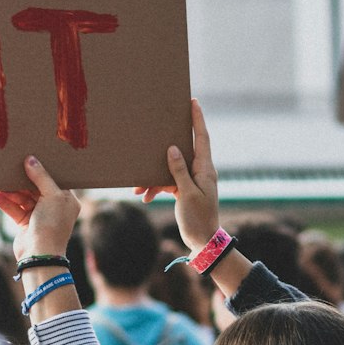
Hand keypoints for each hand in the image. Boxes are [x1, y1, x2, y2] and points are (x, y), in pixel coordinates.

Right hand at [0, 155, 79, 263]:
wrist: (40, 255)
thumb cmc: (52, 224)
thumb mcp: (51, 195)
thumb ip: (41, 176)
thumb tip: (31, 159)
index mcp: (66, 200)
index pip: (54, 180)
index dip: (42, 170)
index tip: (30, 158)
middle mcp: (54, 207)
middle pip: (36, 188)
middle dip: (22, 180)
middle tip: (10, 168)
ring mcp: (39, 216)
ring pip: (23, 198)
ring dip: (11, 191)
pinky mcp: (26, 224)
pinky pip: (15, 209)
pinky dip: (6, 203)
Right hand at [136, 99, 219, 253]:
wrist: (203, 242)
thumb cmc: (199, 218)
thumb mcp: (188, 194)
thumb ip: (179, 171)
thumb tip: (172, 149)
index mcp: (205, 169)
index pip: (202, 138)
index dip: (197, 119)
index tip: (193, 102)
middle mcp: (200, 171)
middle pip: (183, 150)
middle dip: (167, 144)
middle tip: (159, 125)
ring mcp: (192, 181)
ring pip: (170, 169)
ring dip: (155, 176)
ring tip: (138, 187)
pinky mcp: (185, 190)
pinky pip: (168, 183)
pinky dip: (157, 188)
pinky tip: (145, 197)